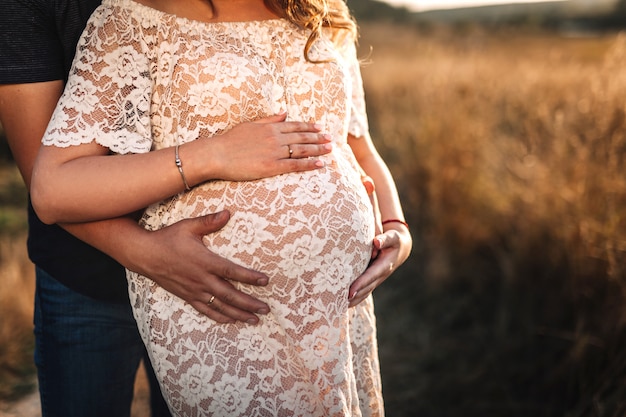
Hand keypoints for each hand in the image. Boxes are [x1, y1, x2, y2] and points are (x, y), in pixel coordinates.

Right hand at [129, 210, 269, 323]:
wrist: (144, 255)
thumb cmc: (168, 238)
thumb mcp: (188, 226)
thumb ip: (209, 222)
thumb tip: (228, 213)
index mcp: (205, 262)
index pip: (232, 272)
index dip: (249, 277)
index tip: (265, 281)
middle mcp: (201, 279)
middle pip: (229, 295)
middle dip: (249, 303)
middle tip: (266, 308)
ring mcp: (194, 290)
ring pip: (220, 306)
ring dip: (238, 313)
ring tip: (254, 319)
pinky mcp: (187, 296)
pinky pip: (206, 310)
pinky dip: (219, 317)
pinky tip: (231, 321)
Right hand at [207, 113, 332, 180]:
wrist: (217, 154)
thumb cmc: (230, 141)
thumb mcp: (250, 125)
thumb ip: (269, 120)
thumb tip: (284, 113)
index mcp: (270, 128)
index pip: (295, 126)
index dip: (309, 127)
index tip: (320, 127)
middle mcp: (275, 138)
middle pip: (302, 137)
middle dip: (318, 138)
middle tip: (330, 139)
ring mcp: (275, 152)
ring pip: (302, 150)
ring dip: (318, 149)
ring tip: (329, 150)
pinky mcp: (272, 167)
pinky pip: (295, 165)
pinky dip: (309, 164)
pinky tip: (320, 164)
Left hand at [348, 225, 411, 306]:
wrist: (400, 249)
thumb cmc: (394, 240)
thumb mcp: (393, 237)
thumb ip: (385, 239)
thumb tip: (376, 242)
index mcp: (385, 265)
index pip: (370, 276)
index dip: (361, 284)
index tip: (350, 292)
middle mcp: (380, 276)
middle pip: (366, 288)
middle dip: (354, 297)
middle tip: (340, 303)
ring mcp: (376, 280)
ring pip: (365, 293)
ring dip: (354, 301)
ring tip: (339, 307)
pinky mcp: (372, 281)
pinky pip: (363, 292)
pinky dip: (355, 299)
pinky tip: (344, 304)